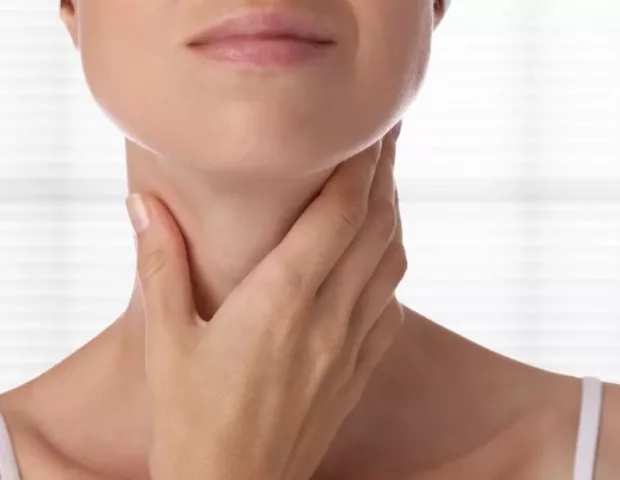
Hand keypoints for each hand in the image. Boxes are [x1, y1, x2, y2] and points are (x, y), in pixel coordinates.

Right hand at [126, 123, 406, 479]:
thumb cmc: (190, 422)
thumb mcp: (165, 341)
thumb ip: (160, 266)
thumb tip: (143, 204)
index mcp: (280, 301)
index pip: (339, 214)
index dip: (361, 164)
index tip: (370, 127)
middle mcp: (327, 319)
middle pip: (376, 227)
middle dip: (386, 174)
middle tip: (385, 136)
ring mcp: (350, 348)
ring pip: (392, 263)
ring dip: (392, 218)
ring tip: (382, 187)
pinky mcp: (357, 373)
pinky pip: (390, 308)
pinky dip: (389, 270)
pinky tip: (375, 261)